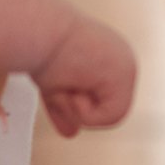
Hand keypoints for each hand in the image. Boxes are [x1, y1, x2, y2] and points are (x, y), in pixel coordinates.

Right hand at [37, 18, 136, 138]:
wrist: (36, 31)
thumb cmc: (40, 51)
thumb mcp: (55, 86)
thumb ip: (65, 108)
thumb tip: (71, 133)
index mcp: (111, 60)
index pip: (102, 103)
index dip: (76, 107)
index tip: (60, 86)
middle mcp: (124, 62)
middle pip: (106, 113)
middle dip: (77, 109)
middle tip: (63, 86)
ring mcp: (128, 67)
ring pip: (110, 118)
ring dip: (79, 110)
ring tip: (67, 83)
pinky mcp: (125, 76)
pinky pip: (109, 118)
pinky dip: (85, 111)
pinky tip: (74, 87)